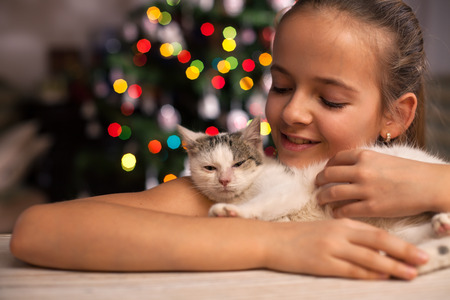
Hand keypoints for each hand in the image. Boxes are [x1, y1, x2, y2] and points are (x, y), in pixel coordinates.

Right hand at [265, 219, 428, 279]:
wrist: (271, 240)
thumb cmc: (298, 235)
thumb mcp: (324, 229)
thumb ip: (347, 235)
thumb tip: (372, 249)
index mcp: (341, 223)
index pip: (376, 232)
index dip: (399, 242)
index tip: (416, 250)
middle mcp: (339, 233)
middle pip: (378, 242)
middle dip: (404, 251)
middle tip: (424, 259)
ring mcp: (331, 248)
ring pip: (369, 257)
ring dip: (392, 266)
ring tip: (410, 273)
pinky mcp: (323, 263)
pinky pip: (351, 269)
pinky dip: (369, 273)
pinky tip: (381, 276)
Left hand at [315, 148, 448, 217]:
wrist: (429, 185)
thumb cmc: (409, 172)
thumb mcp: (383, 158)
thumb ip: (363, 161)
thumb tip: (345, 166)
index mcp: (364, 156)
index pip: (335, 159)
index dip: (326, 167)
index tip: (324, 173)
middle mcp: (361, 170)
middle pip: (328, 175)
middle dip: (319, 181)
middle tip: (316, 186)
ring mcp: (365, 189)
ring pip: (331, 193)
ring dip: (322, 197)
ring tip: (320, 200)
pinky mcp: (371, 207)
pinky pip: (344, 210)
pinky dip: (336, 212)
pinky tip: (335, 213)